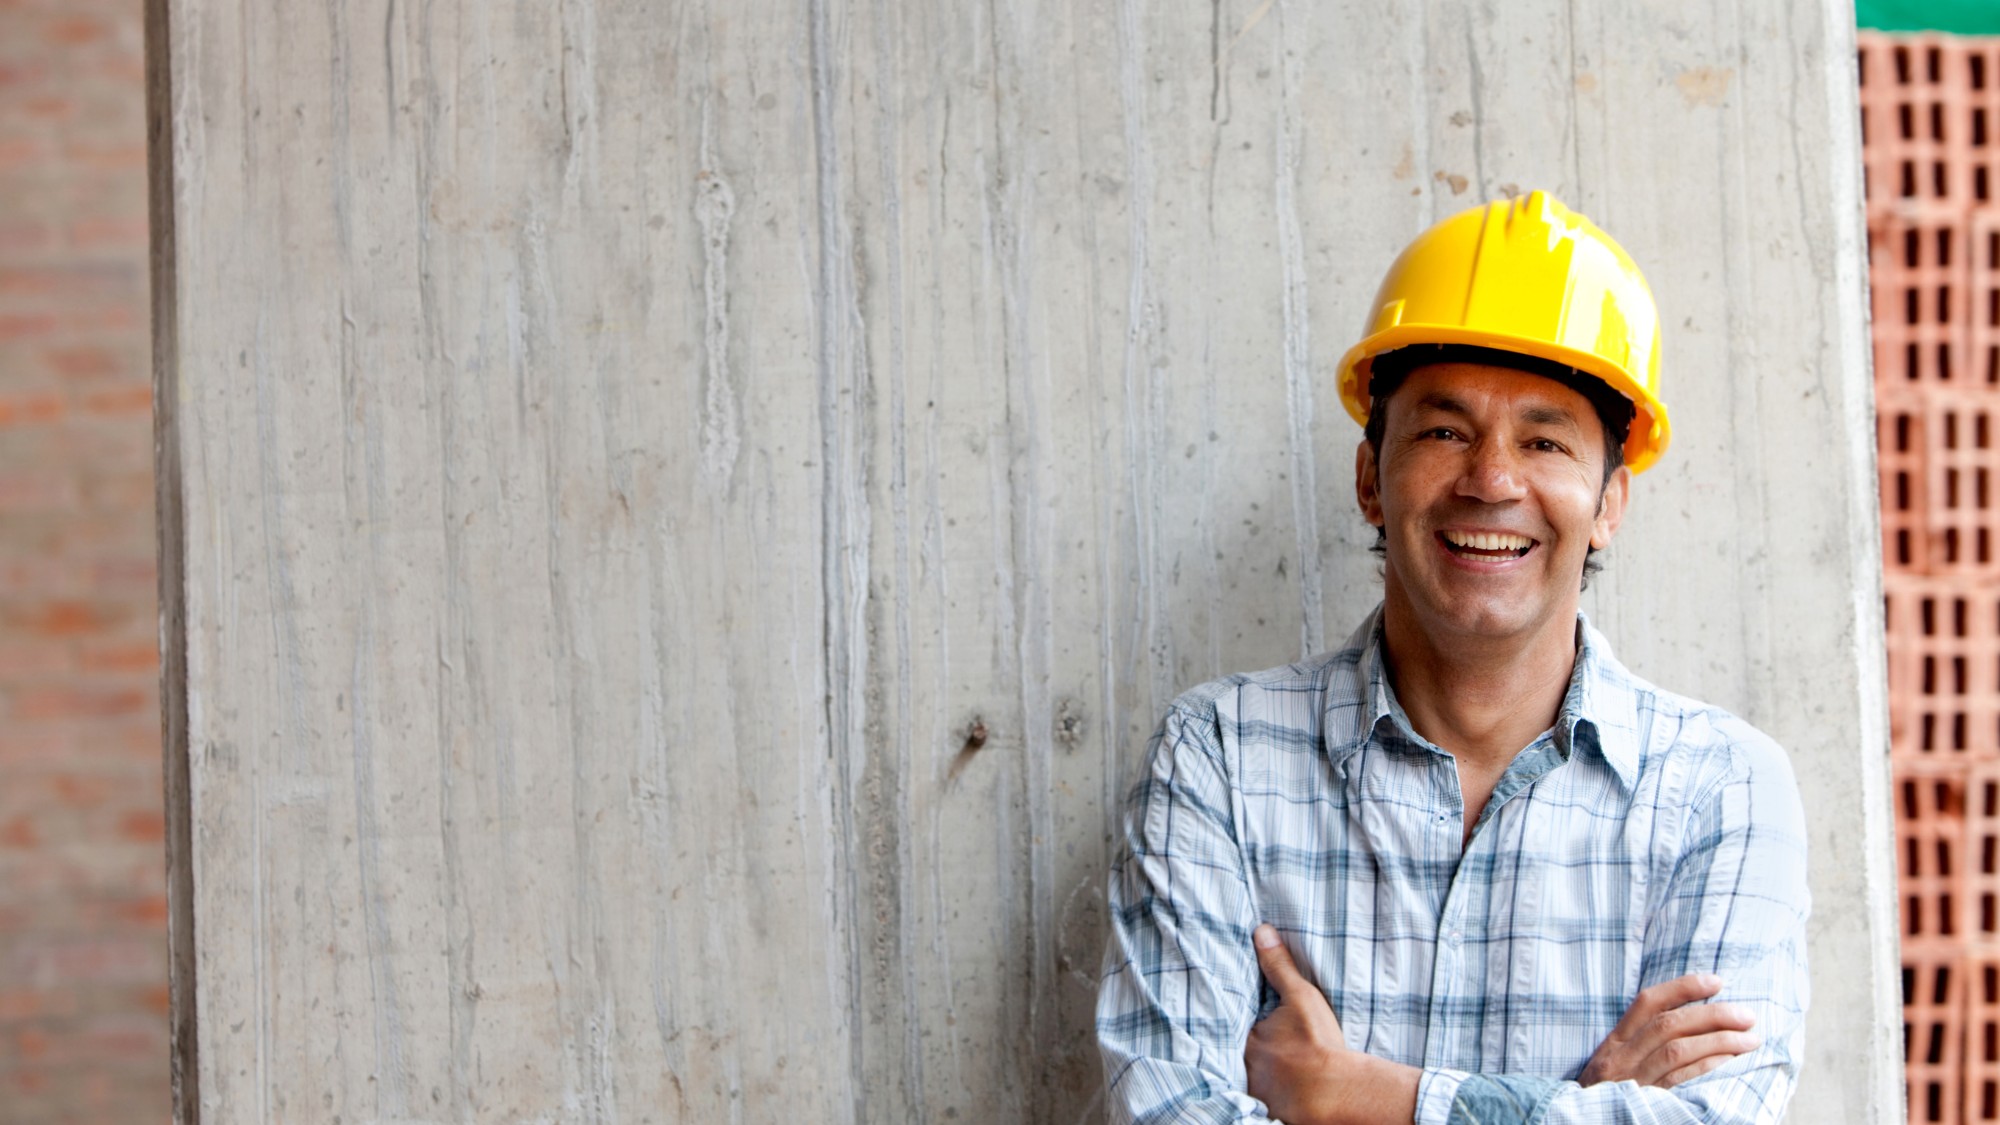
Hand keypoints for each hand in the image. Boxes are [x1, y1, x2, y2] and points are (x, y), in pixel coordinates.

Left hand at [1245, 923, 1346, 1124]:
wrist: (1338, 1092)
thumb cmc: (1319, 1044)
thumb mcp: (1301, 997)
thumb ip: (1279, 967)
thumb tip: (1261, 932)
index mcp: (1249, 1038)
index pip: (1236, 1025)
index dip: (1243, 1022)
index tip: (1251, 1019)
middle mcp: (1246, 1066)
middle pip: (1242, 1052)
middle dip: (1250, 1047)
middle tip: (1269, 1044)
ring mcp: (1257, 1091)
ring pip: (1252, 1075)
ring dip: (1261, 1071)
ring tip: (1276, 1067)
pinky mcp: (1271, 1110)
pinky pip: (1264, 1098)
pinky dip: (1270, 1093)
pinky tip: (1282, 1089)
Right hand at [1578, 973, 1759, 1087]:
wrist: (1582, 1124)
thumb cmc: (1608, 1096)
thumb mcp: (1613, 1066)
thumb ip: (1640, 1044)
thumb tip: (1690, 1022)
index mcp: (1614, 1042)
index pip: (1648, 1002)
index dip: (1682, 988)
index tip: (1717, 982)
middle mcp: (1620, 1057)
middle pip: (1668, 1024)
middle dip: (1712, 1015)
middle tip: (1747, 1015)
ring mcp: (1632, 1080)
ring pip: (1676, 1050)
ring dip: (1718, 1041)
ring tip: (1750, 1039)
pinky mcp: (1645, 1102)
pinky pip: (1679, 1079)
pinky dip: (1707, 1066)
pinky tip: (1730, 1061)